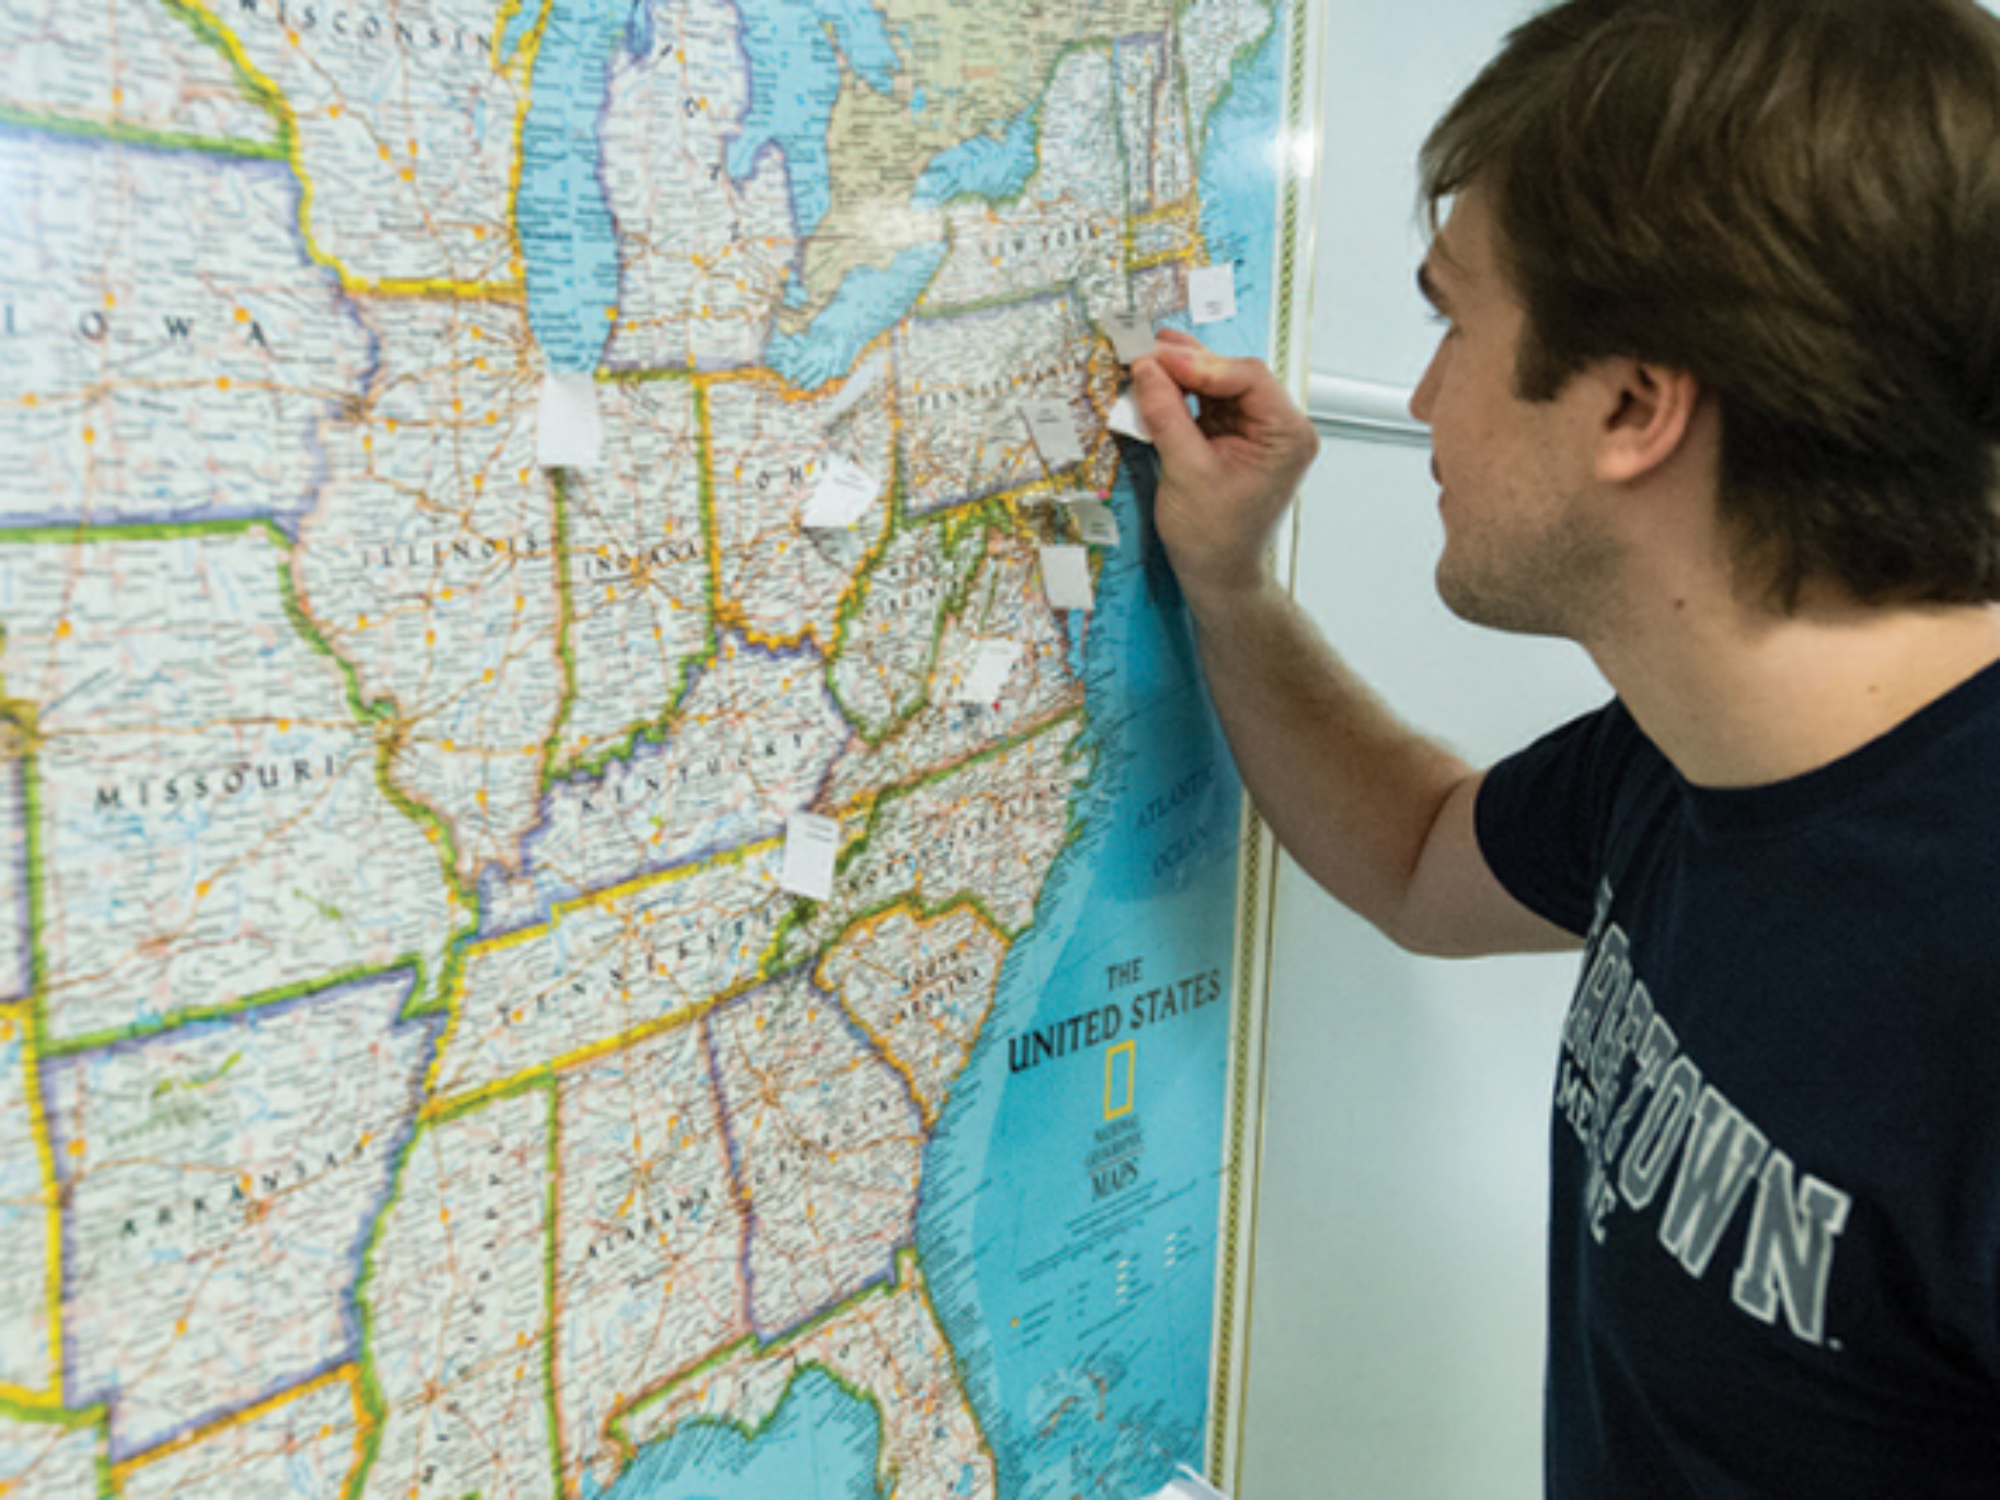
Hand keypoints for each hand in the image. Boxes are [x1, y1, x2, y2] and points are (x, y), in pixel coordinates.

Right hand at [1129, 328, 1319, 606]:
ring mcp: (1257, 432)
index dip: (1201, 362)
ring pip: (1218, 386)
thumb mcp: (1186, 473)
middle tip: (1147, 352)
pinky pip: (1208, 405)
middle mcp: (1279, 428)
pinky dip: (1180, 397)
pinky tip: (1155, 388)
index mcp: (1287, 435)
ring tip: (1145, 364)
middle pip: (1232, 376)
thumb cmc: (1215, 540)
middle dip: (1188, 365)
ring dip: (1181, 377)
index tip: (1160, 357)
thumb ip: (1167, 415)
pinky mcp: (1235, 438)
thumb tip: (1146, 369)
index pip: (1247, 377)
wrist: (1218, 577)